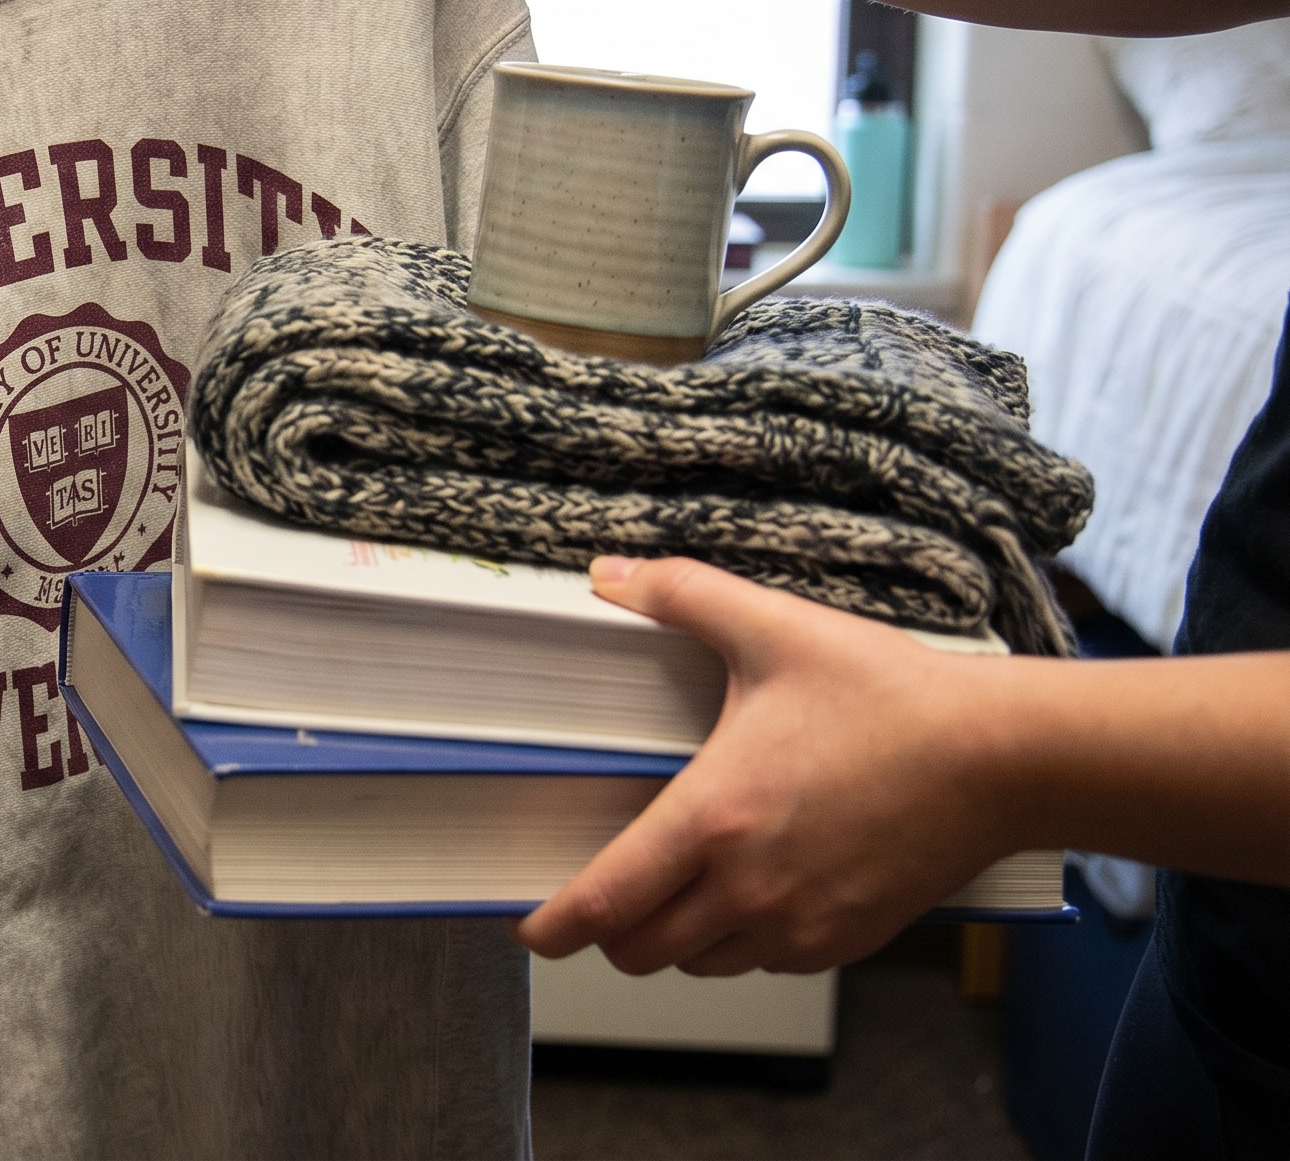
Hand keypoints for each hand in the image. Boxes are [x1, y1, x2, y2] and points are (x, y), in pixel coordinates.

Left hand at [515, 557, 1020, 975]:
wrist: (1005, 757)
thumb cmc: (892, 695)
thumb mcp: (776, 628)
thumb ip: (683, 595)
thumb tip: (608, 572)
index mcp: (716, 818)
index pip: (606, 903)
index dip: (555, 926)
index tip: (531, 926)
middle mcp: (750, 886)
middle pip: (643, 951)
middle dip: (610, 933)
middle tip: (604, 897)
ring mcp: (802, 922)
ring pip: (704, 963)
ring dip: (677, 938)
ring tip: (676, 889)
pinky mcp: (849, 938)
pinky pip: (768, 961)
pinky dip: (742, 940)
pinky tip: (751, 889)